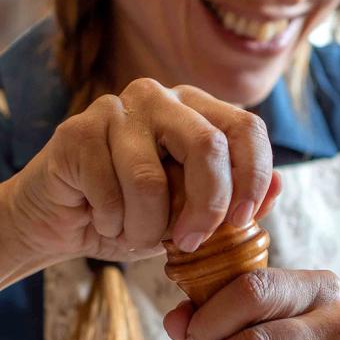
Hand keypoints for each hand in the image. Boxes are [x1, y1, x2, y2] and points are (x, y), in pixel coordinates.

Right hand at [0, 78, 281, 266]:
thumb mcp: (193, 216)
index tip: (242, 222)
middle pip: (207, 145)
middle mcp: (160, 97)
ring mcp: (115, 108)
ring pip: (150, 180)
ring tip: (133, 233)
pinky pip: (109, 190)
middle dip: (207, 205)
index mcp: (197, 110)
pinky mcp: (76, 131)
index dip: (254, 177)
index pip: (246, 128)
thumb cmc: (134, 215)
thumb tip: (278, 189)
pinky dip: (111, 222)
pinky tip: (101, 219)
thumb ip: (235, 203)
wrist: (60, 221)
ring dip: (146, 227)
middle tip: (191, 242)